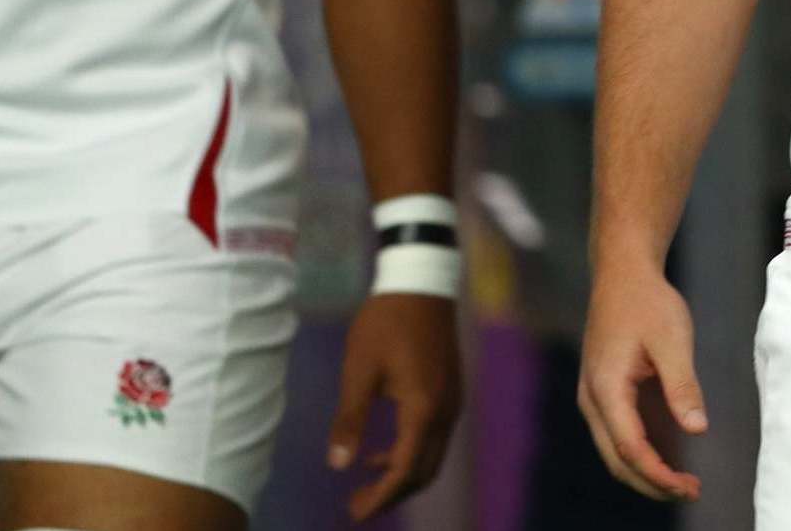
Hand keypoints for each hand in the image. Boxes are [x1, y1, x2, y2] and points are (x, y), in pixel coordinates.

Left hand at [328, 291, 462, 521]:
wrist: (421, 282)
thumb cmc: (385, 323)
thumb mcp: (359, 370)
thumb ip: (350, 419)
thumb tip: (338, 465)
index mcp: (423, 409)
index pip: (405, 471)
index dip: (380, 498)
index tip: (354, 512)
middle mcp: (445, 412)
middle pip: (424, 472)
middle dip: (392, 495)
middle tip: (356, 504)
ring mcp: (453, 402)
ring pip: (431, 456)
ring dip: (401, 475)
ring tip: (365, 481)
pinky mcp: (451, 391)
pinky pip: (434, 437)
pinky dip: (410, 453)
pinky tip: (383, 450)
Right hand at [577, 259, 707, 501]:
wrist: (621, 272)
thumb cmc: (648, 301)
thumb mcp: (673, 340)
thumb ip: (683, 386)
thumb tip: (698, 429)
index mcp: (607, 388)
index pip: (630, 449)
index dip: (659, 475)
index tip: (690, 487)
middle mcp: (592, 398)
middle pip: (617, 460)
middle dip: (652, 483)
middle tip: (692, 490)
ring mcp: (593, 396)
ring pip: (613, 452)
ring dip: (646, 472)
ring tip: (684, 482)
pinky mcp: (602, 391)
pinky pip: (616, 435)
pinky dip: (640, 454)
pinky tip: (669, 458)